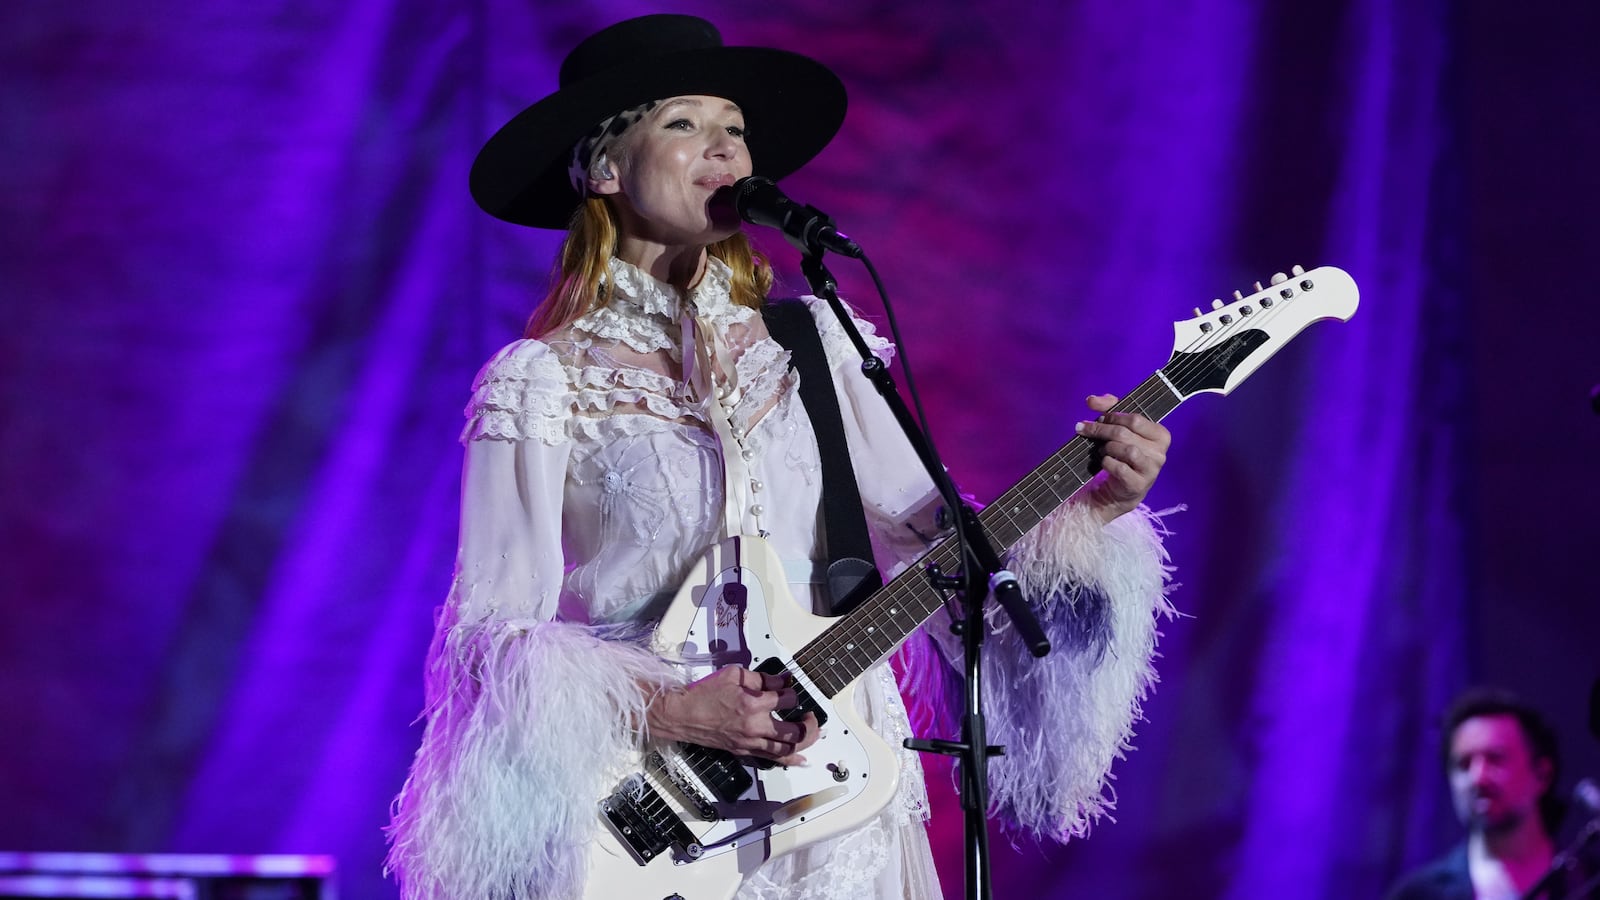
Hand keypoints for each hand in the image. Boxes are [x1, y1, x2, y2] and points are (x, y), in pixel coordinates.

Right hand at [646, 666, 820, 764]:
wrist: (683, 715)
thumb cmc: (704, 693)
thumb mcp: (733, 675)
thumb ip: (761, 678)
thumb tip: (782, 681)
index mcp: (753, 704)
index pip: (786, 699)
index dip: (791, 691)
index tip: (787, 688)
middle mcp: (755, 726)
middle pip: (795, 732)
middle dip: (809, 724)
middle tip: (811, 716)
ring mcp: (750, 742)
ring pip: (787, 749)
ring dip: (804, 742)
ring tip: (811, 733)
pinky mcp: (744, 751)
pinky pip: (772, 758)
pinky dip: (790, 759)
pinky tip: (800, 759)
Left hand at [1075, 393, 1170, 523]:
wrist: (1120, 489)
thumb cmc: (1121, 454)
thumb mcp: (1119, 428)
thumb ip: (1108, 408)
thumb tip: (1091, 399)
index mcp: (1160, 435)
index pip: (1135, 419)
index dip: (1112, 417)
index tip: (1097, 418)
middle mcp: (1160, 453)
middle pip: (1125, 433)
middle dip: (1101, 430)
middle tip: (1084, 429)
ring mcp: (1151, 470)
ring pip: (1126, 450)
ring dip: (1107, 448)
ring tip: (1101, 450)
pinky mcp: (1139, 485)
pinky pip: (1120, 468)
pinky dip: (1108, 463)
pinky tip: (1105, 462)